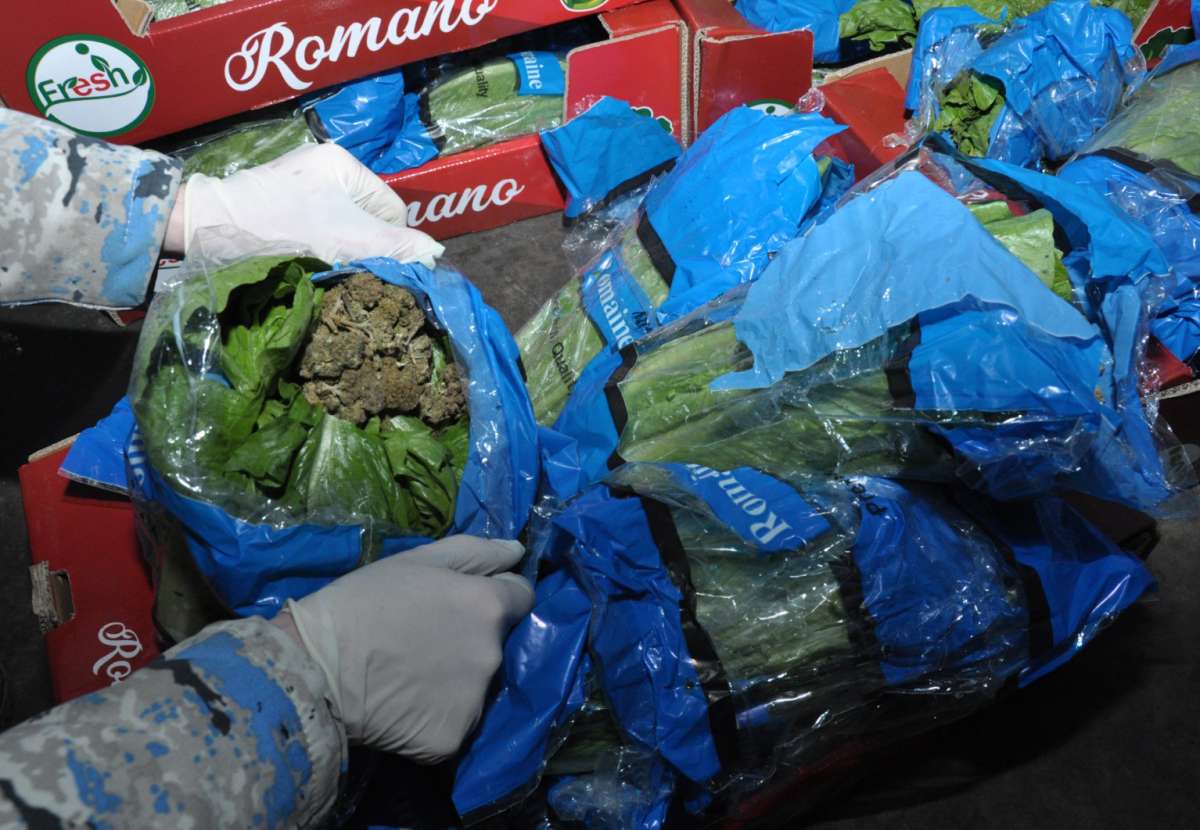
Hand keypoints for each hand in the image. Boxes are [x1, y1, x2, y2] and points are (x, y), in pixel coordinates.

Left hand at [166, 143, 443, 265]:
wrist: (207, 228)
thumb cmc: (282, 227)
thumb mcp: (348, 239)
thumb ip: (397, 246)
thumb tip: (436, 256)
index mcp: (344, 163)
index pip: (392, 211)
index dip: (390, 242)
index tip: (373, 266)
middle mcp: (323, 167)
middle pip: (367, 219)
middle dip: (363, 246)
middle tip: (346, 269)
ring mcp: (298, 184)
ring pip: (342, 227)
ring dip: (339, 250)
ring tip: (322, 267)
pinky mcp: (275, 203)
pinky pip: (315, 228)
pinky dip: (315, 247)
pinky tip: (301, 260)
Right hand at [276, 535, 532, 762]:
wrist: (314, 666)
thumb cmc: (363, 601)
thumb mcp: (418, 560)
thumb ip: (477, 552)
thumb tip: (518, 551)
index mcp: (488, 606)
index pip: (523, 598)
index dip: (497, 597)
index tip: (464, 604)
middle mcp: (492, 655)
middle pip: (498, 645)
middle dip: (474, 639)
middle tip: (426, 640)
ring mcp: (474, 701)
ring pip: (477, 687)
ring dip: (457, 680)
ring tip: (412, 674)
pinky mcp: (452, 739)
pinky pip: (454, 723)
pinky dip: (436, 715)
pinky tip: (405, 705)